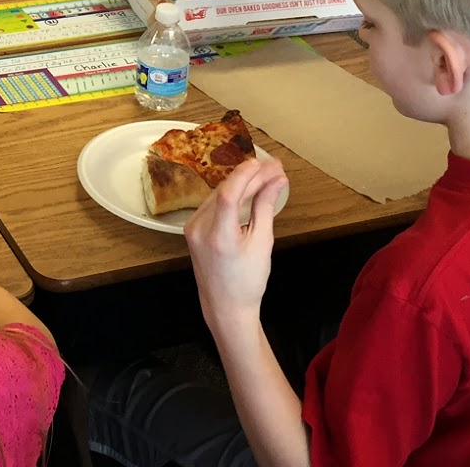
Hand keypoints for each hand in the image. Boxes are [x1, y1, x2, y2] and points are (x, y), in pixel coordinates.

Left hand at [185, 157, 288, 329]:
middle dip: (250, 176)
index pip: (229, 194)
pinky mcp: (192, 228)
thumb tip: (277, 180)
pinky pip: (213, 203)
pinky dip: (231, 194)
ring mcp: (192, 228)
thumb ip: (265, 207)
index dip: (246, 174)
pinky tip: (247, 187)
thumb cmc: (248, 280)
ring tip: (266, 173)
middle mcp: (200, 229)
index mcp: (219, 237)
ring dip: (241, 183)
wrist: (225, 306)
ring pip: (218, 194)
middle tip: (275, 167)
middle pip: (224, 191)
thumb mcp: (262, 243)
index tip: (264, 163)